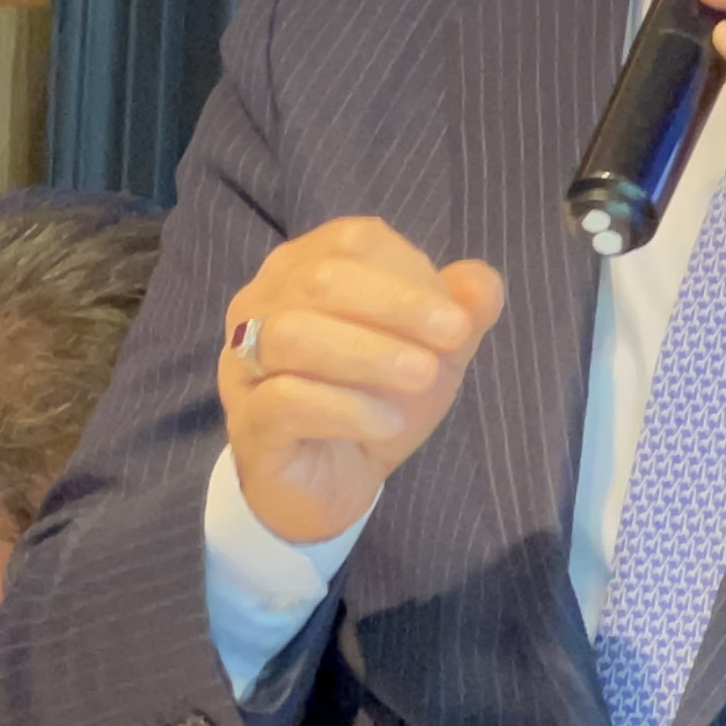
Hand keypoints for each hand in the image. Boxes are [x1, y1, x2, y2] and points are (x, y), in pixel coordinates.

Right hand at [220, 218, 505, 544]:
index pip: (348, 242)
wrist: (329, 483)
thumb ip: (459, 314)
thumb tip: (481, 281)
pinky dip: (343, 407)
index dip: (407, 271)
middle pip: (319, 280)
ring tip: (423, 377)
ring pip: (291, 335)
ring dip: (368, 352)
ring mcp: (244, 363)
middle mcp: (262, 305)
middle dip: (396, 305)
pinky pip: (283, 400)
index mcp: (303, 270)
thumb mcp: (428, 354)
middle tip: (454, 338)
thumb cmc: (370, 400)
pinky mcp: (247, 421)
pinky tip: (386, 423)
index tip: (457, 319)